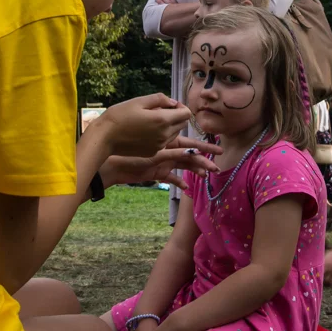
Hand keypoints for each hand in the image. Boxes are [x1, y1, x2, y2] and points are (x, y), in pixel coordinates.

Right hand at [95, 94, 191, 157]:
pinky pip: (164, 142)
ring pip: (175, 134)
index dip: (181, 107)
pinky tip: (146, 131)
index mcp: (163, 120)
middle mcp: (164, 135)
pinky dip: (161, 135)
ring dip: (170, 126)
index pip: (186, 114)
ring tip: (153, 121)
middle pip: (183, 124)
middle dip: (177, 116)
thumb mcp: (139, 101)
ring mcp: (159, 146)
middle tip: (161, 111)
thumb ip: (159, 99)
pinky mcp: (152, 152)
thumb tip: (172, 102)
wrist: (105, 138)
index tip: (169, 105)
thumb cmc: (119, 116)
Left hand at [100, 137, 222, 189]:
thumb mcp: (153, 151)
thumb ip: (170, 152)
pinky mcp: (157, 173)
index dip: (205, 147)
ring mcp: (163, 163)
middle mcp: (169, 152)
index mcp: (169, 142)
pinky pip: (171, 178)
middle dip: (204, 160)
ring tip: (206, 176)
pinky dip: (179, 182)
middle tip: (218, 167)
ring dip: (195, 170)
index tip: (218, 151)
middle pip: (191, 156)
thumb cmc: (131, 152)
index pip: (191, 144)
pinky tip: (187, 188)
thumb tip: (188, 150)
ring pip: (183, 166)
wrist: (113, 164)